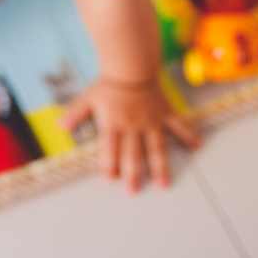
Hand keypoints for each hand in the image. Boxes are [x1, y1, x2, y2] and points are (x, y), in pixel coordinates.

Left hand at [59, 78, 199, 191]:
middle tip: (132, 191)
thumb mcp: (88, 98)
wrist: (132, 66)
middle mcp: (134, 125)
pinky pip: (179, 125)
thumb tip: (60, 125)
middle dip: (132, 173)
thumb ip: (76, 113)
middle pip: (133, 153)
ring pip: (157, 147)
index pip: (110, 147)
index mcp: (114, 123)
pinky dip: (189, 135)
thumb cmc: (110, 84)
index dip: (109, 163)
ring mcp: (151, 121)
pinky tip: (197, 147)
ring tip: (163, 184)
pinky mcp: (165, 114)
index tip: (110, 178)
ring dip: (160, 167)